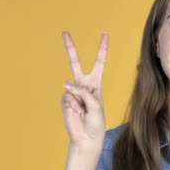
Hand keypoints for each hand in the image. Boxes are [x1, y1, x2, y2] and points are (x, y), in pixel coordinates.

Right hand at [61, 31, 107, 149]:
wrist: (87, 137)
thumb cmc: (96, 122)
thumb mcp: (96, 105)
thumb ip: (83, 92)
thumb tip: (65, 84)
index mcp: (96, 83)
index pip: (99, 62)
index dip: (102, 48)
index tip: (105, 34)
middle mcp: (84, 85)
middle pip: (76, 63)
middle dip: (70, 48)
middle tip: (64, 32)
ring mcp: (73, 92)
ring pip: (71, 85)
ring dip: (78, 98)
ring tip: (83, 110)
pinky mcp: (65, 100)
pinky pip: (67, 97)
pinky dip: (72, 104)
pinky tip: (76, 112)